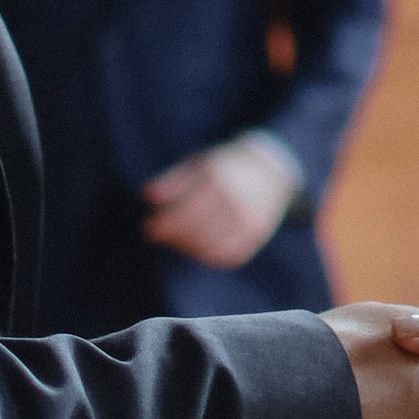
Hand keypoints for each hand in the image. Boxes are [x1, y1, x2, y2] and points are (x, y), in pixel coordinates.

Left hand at [144, 136, 293, 270]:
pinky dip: (208, 256)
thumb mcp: (200, 162)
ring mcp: (249, 218)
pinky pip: (228, 256)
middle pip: (196, 228)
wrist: (272, 169)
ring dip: (186, 246)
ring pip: (210, 246)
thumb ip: (174, 179)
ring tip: (175, 238)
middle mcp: (236, 198)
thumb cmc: (225, 166)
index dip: (164, 221)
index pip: (186, 208)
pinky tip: (196, 246)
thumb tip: (146, 195)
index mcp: (219, 176)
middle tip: (154, 233)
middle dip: (171, 234)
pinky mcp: (256, 234)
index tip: (147, 226)